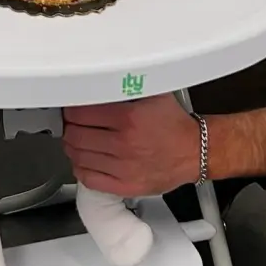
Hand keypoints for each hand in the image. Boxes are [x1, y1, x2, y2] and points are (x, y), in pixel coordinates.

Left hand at [61, 94, 199, 196]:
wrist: (195, 152)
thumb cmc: (174, 125)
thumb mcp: (154, 94)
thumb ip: (126, 86)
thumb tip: (100, 79)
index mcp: (129, 118)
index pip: (80, 114)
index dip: (71, 110)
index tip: (72, 110)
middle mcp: (125, 144)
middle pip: (75, 136)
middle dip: (70, 128)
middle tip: (73, 125)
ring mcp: (124, 168)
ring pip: (78, 158)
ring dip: (73, 148)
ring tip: (78, 141)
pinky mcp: (125, 186)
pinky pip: (89, 179)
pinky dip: (81, 168)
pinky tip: (85, 160)